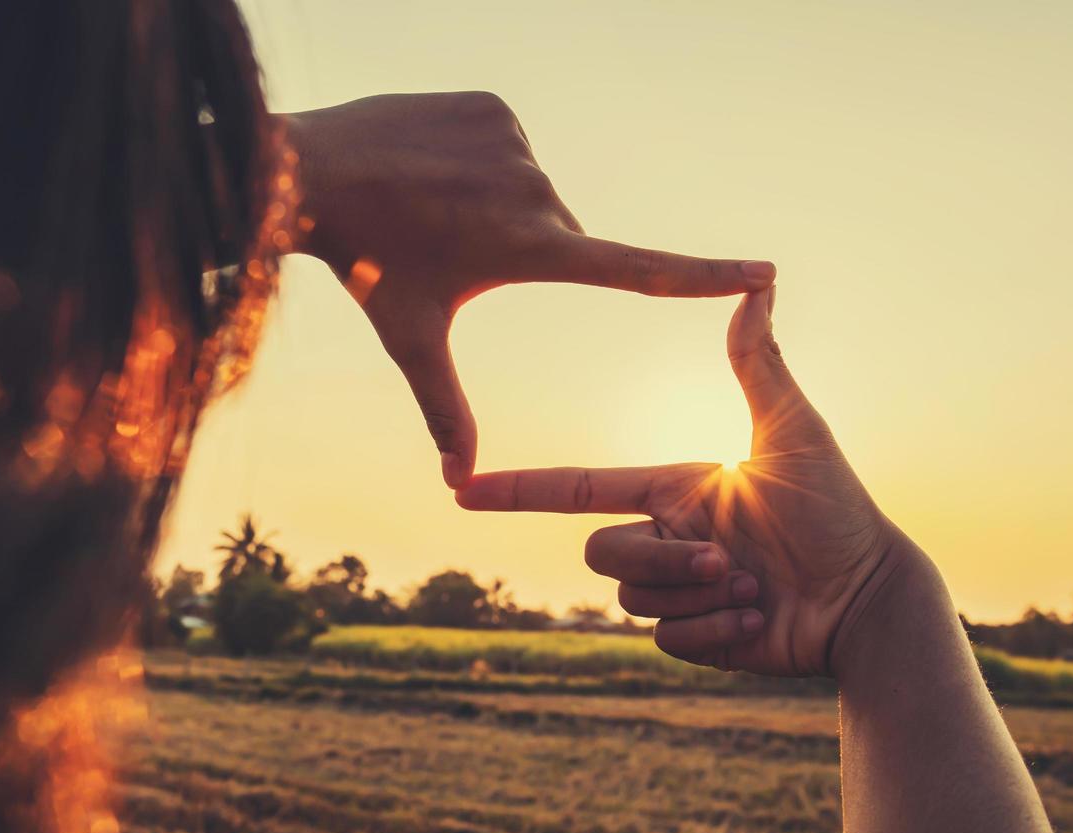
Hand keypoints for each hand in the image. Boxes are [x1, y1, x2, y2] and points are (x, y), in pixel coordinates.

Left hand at [280, 92, 775, 487]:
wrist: (309, 172)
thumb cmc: (366, 265)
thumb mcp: (412, 339)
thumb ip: (446, 410)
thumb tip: (457, 486)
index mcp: (530, 250)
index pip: (635, 268)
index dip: (702, 275)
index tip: (763, 270)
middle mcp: (535, 192)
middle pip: (557, 235)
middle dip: (518, 248)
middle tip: (448, 243)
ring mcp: (515, 142)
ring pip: (529, 190)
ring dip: (495, 204)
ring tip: (433, 204)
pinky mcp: (493, 107)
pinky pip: (505, 145)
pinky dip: (478, 161)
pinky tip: (431, 164)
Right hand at [456, 288, 917, 677]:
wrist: (868, 597)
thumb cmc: (839, 510)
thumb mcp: (794, 431)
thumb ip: (758, 364)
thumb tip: (757, 284)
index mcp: (674, 489)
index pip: (578, 488)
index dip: (518, 490)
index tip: (463, 488)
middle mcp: (668, 537)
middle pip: (602, 551)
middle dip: (660, 558)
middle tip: (729, 561)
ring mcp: (678, 591)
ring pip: (631, 598)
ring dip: (695, 595)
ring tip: (753, 588)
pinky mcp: (695, 636)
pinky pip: (664, 639)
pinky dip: (711, 631)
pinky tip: (757, 621)